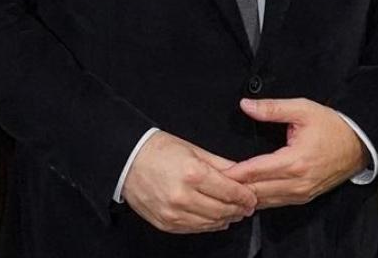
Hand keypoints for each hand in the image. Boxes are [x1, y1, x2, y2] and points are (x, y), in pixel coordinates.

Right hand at [121, 131, 256, 233]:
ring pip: (211, 223)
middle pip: (223, 210)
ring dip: (226, 219)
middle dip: (239, 209)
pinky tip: (214, 218)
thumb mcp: (192, 149)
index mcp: (193, 174)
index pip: (230, 192)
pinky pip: (194, 229)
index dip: (245, 197)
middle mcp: (183, 196)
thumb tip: (242, 174)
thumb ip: (220, 164)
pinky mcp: (165, 223)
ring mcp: (173, 212)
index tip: (252, 197)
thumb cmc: (157, 150)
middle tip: (246, 206)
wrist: (126, 159)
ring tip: (232, 212)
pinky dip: (208, 225)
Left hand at [221, 98, 368, 207]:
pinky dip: (258, 200)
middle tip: (208, 181)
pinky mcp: (304, 198)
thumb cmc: (331, 125)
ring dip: (243, 196)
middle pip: (256, 190)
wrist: (359, 145)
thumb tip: (245, 105)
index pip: (254, 171)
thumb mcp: (302, 109)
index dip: (230, 172)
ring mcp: (301, 194)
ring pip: (264, 201)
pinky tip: (242, 195)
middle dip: (232, 187)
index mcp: (295, 161)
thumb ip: (272, 108)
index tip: (210, 170)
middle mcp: (297, 183)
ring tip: (220, 190)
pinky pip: (275, 203)